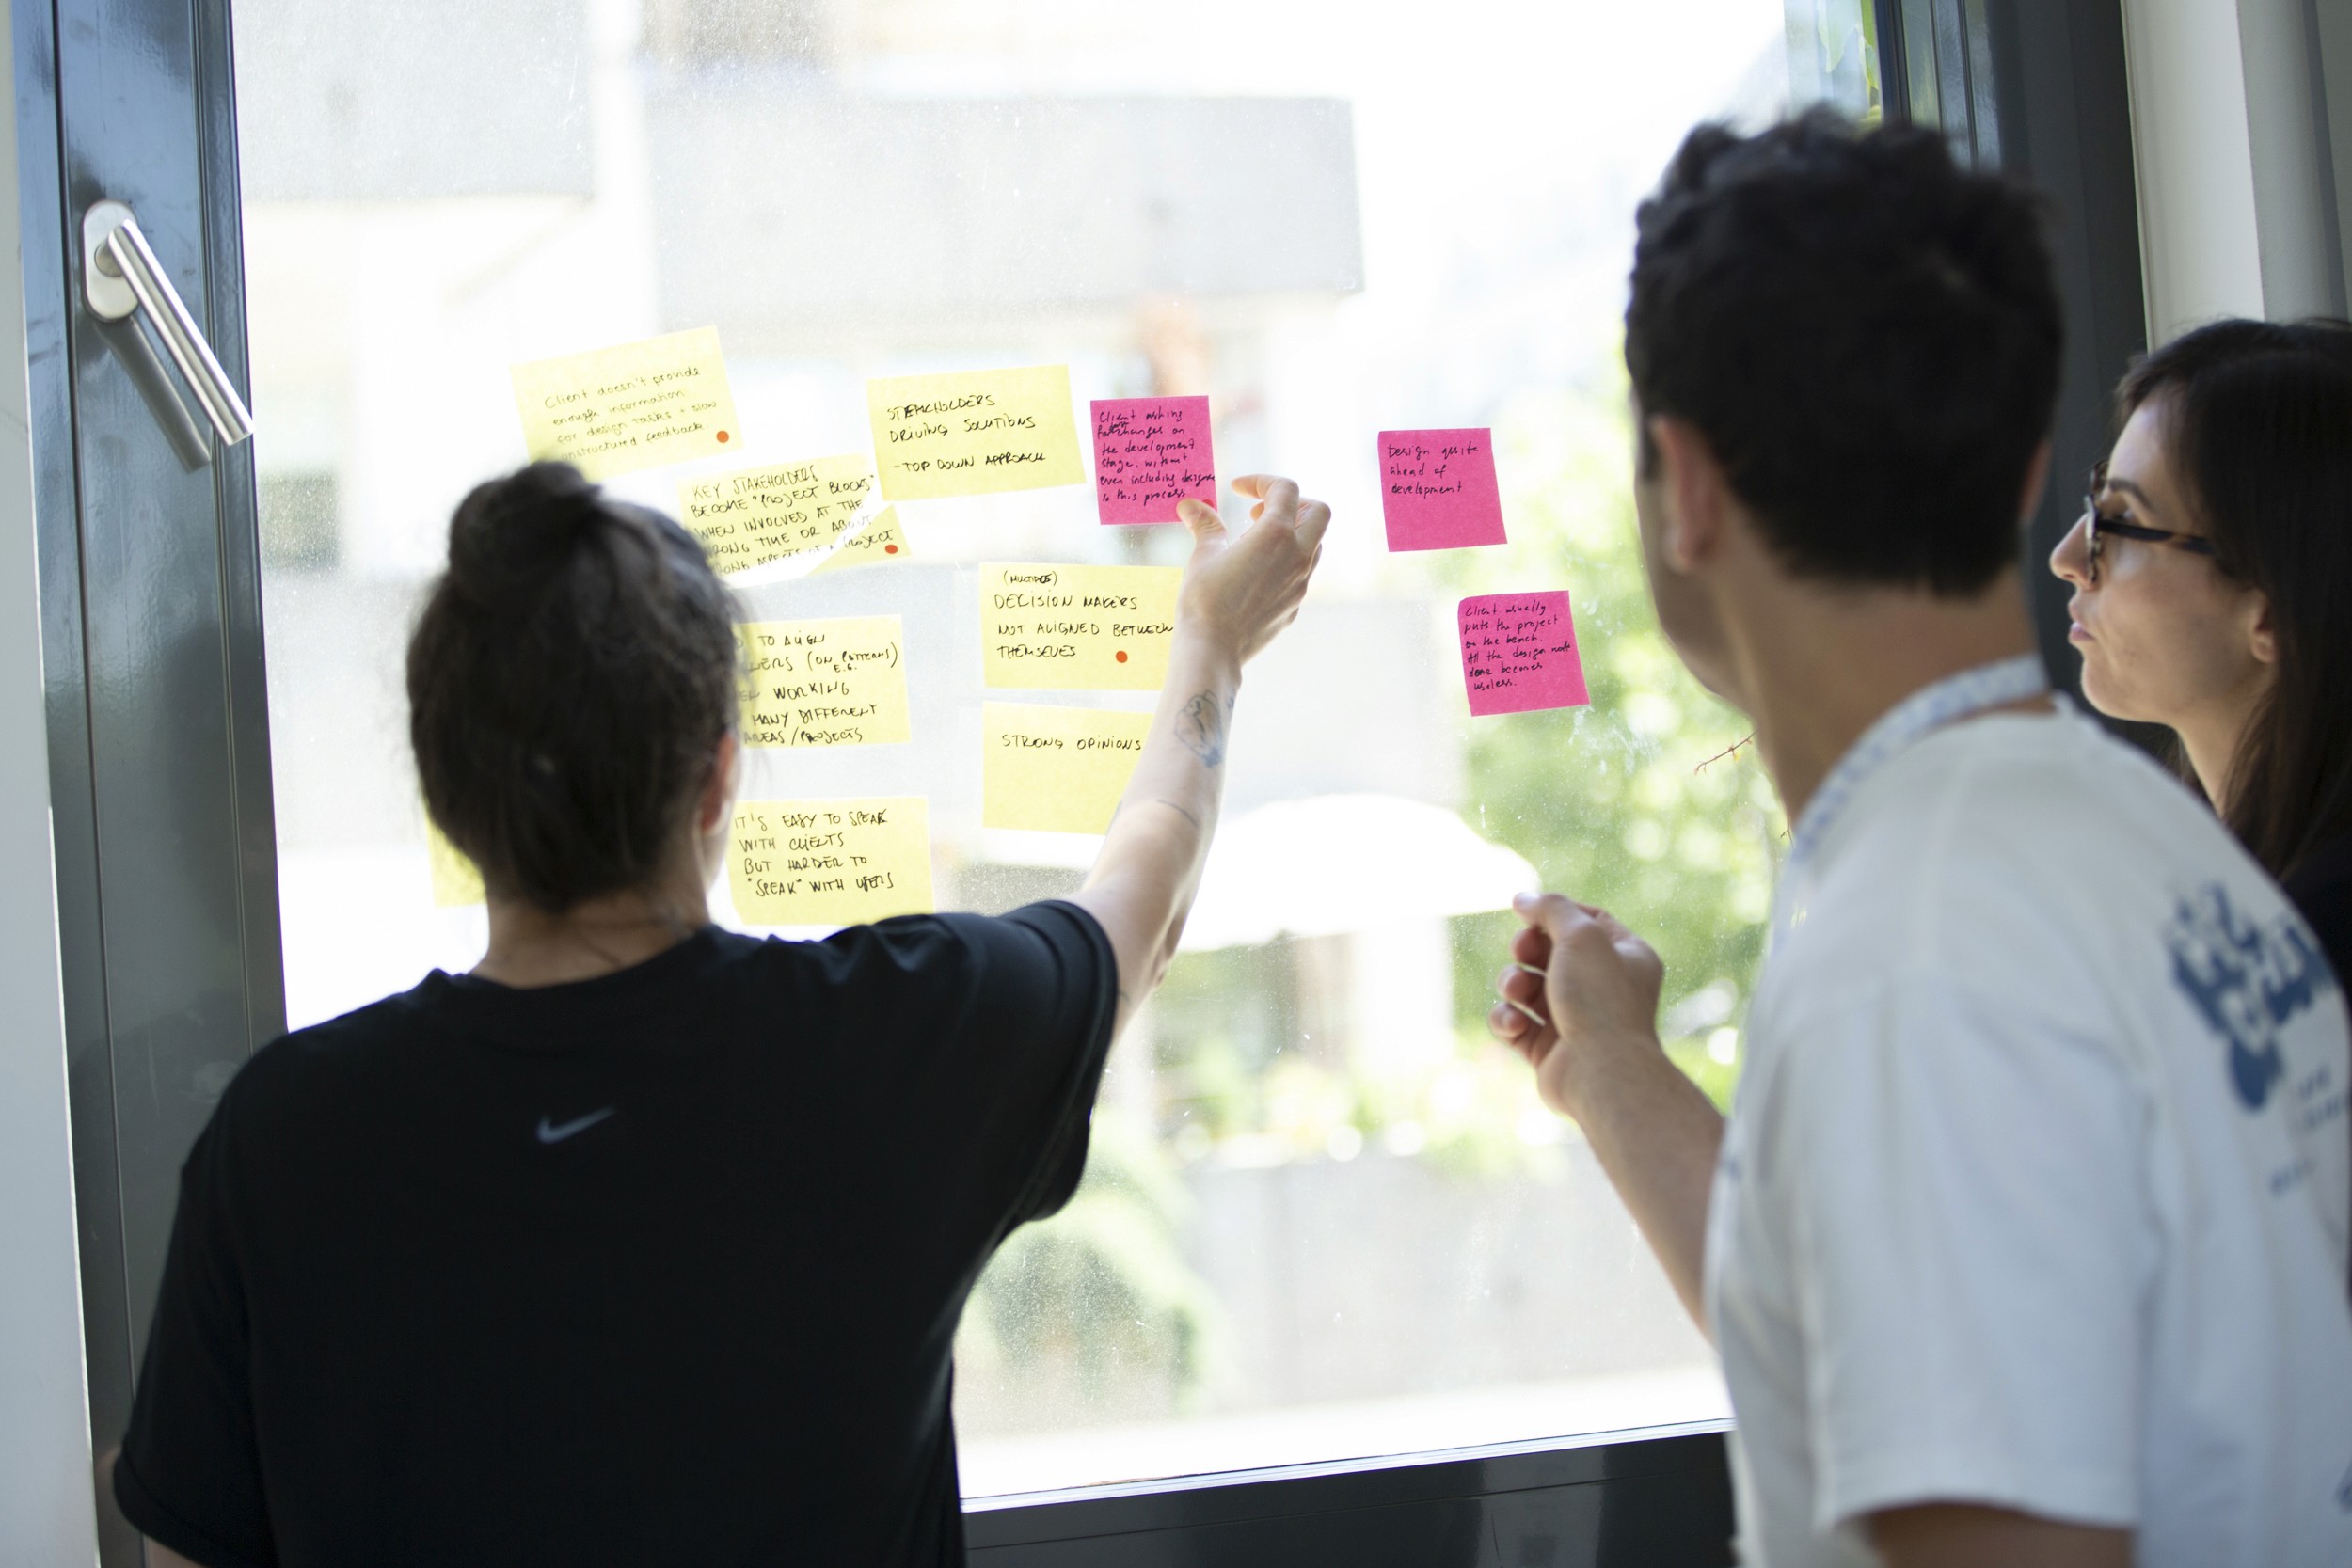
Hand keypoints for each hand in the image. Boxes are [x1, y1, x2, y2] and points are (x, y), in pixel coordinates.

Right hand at [1174, 475, 1329, 667]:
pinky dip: (1286, 560)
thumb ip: (1204, 525)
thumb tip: (1189, 504)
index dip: (1260, 481)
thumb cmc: (1205, 600)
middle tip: (1259, 513)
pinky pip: (1302, 572)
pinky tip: (1255, 572)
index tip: (1237, 489)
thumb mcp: (1203, 556)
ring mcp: (1301, 583)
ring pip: (1314, 543)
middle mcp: (1297, 556)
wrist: (1213, 650)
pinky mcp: (1295, 605)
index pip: (1285, 489)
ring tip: (1253, 541)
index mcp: (1276, 535)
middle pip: (1318, 512)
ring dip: (1291, 532)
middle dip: (1293, 503)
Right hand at [1489, 892, 1666, 1119]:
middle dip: (1527, 950)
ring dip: (1512, 983)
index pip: (1587, 921)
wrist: (1601, 1072)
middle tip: (1523, 952)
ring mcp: (1573, 1020)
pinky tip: (1516, 1024)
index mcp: (1625, 957)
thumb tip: (1522, 899)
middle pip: (1549, 952)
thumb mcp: (1581, 935)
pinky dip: (1508, 1020)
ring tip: (1516, 991)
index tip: (1529, 913)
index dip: (1555, 914)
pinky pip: (1515, 1024)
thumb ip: (1551, 908)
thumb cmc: (1600, 1000)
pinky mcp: (1547, 1050)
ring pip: (1526, 987)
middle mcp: (1602, 988)